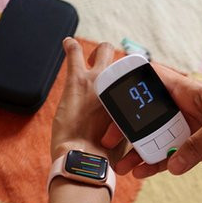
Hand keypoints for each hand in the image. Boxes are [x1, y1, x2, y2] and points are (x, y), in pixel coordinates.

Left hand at [51, 38, 120, 160]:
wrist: (87, 159)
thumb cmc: (104, 156)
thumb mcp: (124, 141)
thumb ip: (123, 128)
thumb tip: (120, 132)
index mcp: (131, 102)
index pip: (133, 84)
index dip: (127, 86)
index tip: (121, 92)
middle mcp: (119, 88)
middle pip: (124, 63)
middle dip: (115, 62)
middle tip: (104, 68)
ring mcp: (98, 81)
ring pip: (104, 51)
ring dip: (96, 52)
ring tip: (84, 54)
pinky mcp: (76, 81)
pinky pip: (75, 53)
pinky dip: (71, 46)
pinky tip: (68, 43)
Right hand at [104, 65, 201, 177]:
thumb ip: (198, 142)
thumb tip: (173, 164)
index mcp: (189, 89)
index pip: (151, 81)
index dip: (129, 87)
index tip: (106, 97)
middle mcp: (186, 107)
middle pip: (148, 116)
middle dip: (128, 128)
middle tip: (109, 142)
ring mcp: (192, 128)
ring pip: (158, 139)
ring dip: (140, 151)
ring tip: (122, 166)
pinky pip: (175, 156)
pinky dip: (159, 165)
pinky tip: (144, 173)